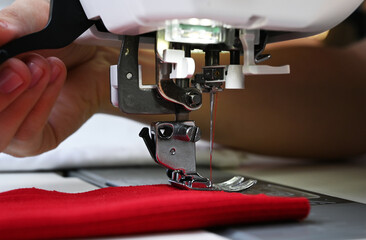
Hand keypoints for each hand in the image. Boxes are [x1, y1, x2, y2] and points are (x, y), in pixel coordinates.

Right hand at [0, 0, 118, 156]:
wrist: (97, 58)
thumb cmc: (63, 42)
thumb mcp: (33, 21)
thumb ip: (11, 25)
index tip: (3, 53)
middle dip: (2, 90)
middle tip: (23, 67)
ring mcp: (8, 127)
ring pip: (1, 130)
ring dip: (25, 96)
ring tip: (45, 69)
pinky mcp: (34, 142)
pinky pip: (28, 133)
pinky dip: (42, 104)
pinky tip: (55, 81)